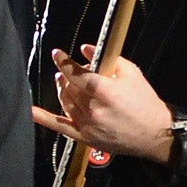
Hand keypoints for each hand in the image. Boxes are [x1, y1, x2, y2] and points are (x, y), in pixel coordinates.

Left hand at [33, 45, 176, 164]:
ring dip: (62, 89)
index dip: (64, 62)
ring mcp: (87, 124)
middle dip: (67, 75)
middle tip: (70, 70)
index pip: (76, 73)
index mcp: (105, 91)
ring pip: (65, 102)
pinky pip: (60, 126)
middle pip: (69, 87)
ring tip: (64, 82)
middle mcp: (94, 108)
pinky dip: (44, 118)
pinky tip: (31, 111)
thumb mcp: (132, 74)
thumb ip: (107, 59)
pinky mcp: (84, 137)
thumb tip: (85, 49)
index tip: (57, 54)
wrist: (155, 134)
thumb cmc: (145, 103)